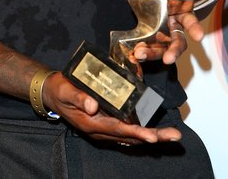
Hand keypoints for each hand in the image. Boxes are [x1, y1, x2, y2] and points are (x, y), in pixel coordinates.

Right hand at [42, 72, 181, 145]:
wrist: (52, 94)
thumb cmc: (60, 90)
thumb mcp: (66, 90)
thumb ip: (79, 97)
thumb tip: (93, 105)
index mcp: (91, 123)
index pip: (118, 130)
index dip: (137, 133)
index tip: (153, 137)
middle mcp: (100, 130)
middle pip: (130, 137)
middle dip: (154, 137)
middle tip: (175, 136)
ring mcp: (103, 129)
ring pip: (131, 137)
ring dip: (152, 136)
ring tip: (171, 135)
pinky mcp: (106, 124)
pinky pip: (126, 132)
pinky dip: (141, 132)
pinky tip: (154, 131)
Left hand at [133, 0, 203, 65]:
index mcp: (184, 13)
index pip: (191, 22)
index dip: (195, 29)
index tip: (198, 36)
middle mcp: (175, 26)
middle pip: (176, 42)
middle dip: (173, 51)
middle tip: (168, 59)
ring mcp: (162, 32)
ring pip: (160, 47)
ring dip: (151, 53)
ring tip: (140, 54)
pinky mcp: (149, 35)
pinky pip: (146, 45)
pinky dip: (141, 51)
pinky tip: (133, 55)